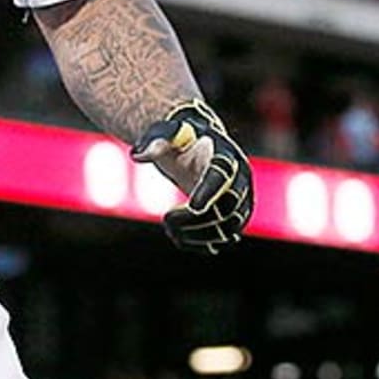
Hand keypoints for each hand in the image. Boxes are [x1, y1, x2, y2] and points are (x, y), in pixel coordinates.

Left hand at [132, 98, 253, 253]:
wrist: (198, 147)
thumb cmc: (180, 139)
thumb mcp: (167, 134)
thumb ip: (154, 142)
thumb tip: (137, 154)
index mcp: (225, 153)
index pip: (223, 173)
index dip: (211, 190)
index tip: (193, 207)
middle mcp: (240, 177)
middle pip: (230, 205)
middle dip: (197, 219)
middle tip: (166, 219)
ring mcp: (241, 199)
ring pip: (229, 227)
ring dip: (198, 234)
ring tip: (169, 228)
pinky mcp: (234, 217)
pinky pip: (224, 239)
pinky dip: (201, 244)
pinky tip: (178, 236)